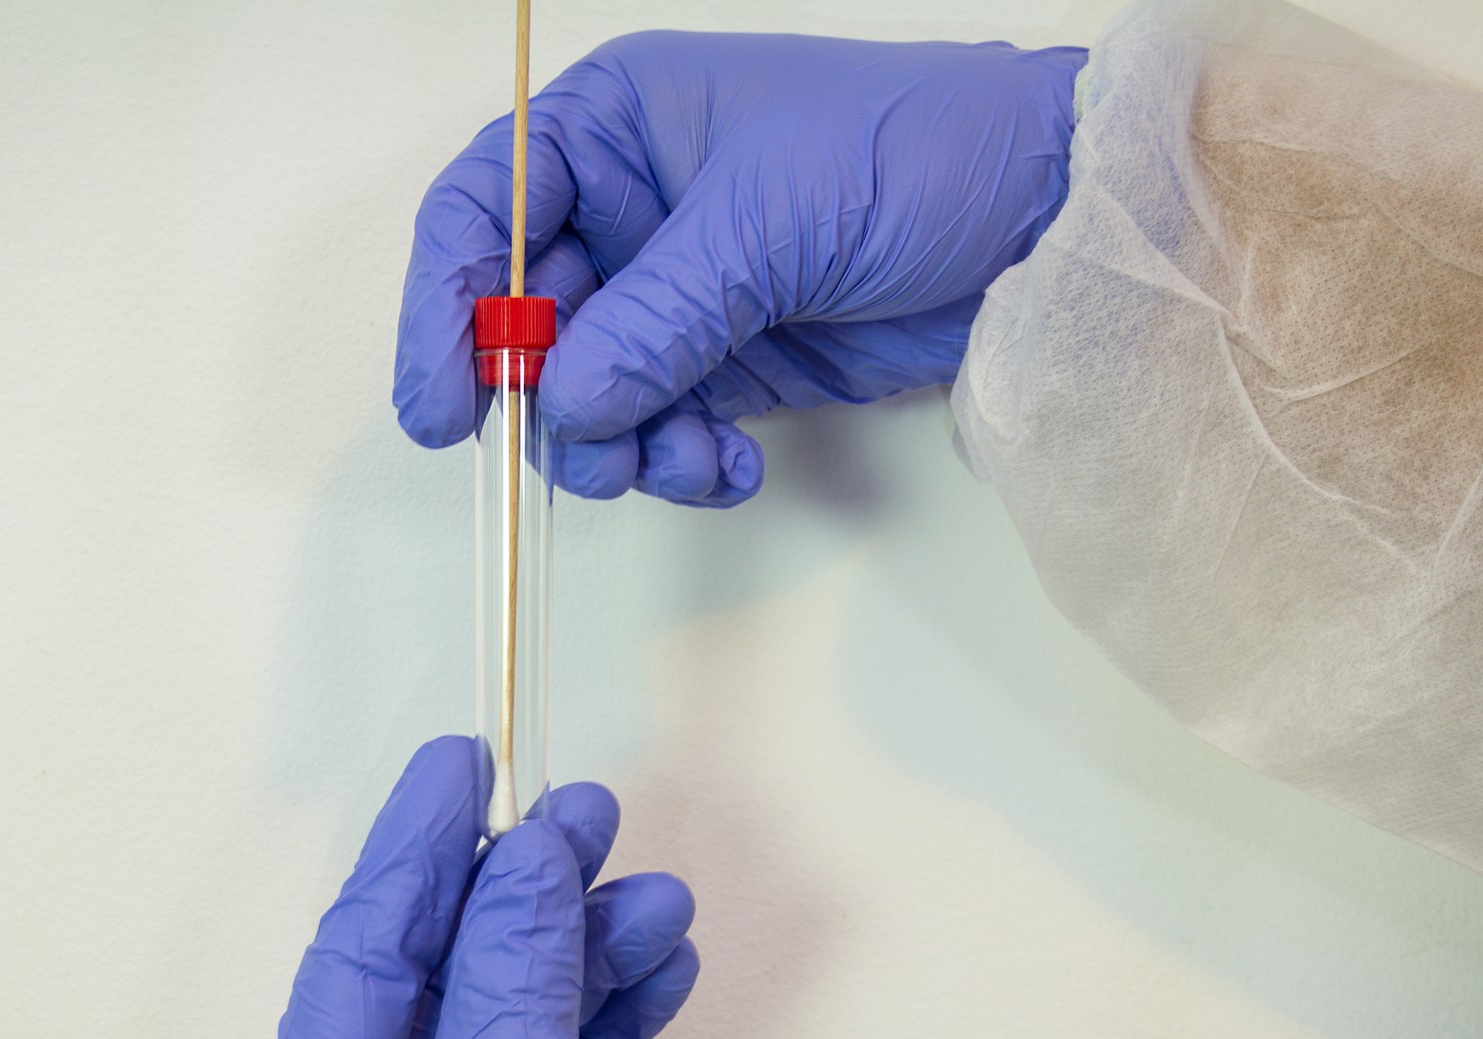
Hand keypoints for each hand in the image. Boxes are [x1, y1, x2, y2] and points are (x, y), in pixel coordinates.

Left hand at [258, 738, 800, 1038]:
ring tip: (650, 890)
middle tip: (578, 808)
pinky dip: (627, 991)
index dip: (408, 856)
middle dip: (515, 885)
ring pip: (532, 994)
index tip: (459, 765)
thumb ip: (509, 990)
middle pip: (450, 965)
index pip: (359, 962)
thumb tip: (525, 857)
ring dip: (591, 936)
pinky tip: (664, 954)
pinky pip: (589, 1038)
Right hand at [395, 32, 1083, 504]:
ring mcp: (677, 298)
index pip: (483, 211)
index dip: (445, 305)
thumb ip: (658, 316)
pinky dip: (681, 464)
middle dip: (545, 400)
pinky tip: (732, 466)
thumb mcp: (772, 220)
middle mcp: (632, 214)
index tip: (443, 402)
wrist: (1039, 224)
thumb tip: (566, 404)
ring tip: (683, 460)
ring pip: (589, 396)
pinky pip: (661, 432)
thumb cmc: (915, 154)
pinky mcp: (728, 367)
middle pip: (526, 322)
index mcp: (617, 128)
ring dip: (619, 447)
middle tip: (584, 454)